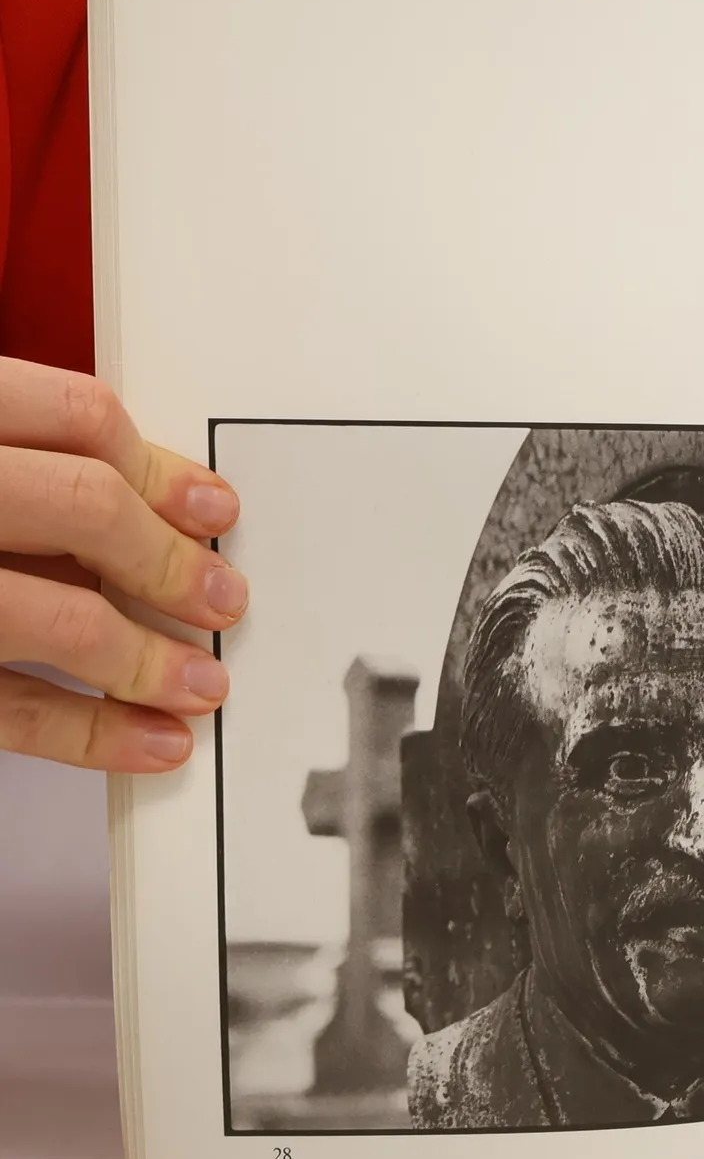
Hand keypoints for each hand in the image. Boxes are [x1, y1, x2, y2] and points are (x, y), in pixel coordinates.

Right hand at [0, 358, 245, 769]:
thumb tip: (155, 507)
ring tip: (203, 684)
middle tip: (226, 600)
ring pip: (55, 615)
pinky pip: (8, 707)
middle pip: (83, 506)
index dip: (161, 469)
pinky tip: (152, 742)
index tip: (219, 511)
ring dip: (147, 658)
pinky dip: (91, 733)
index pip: (73, 416)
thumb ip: (26, 464)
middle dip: (170, 560)